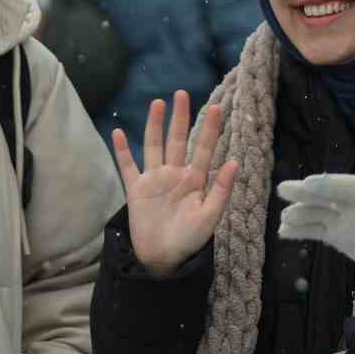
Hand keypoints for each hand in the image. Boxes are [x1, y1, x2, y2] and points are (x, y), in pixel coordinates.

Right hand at [112, 91, 238, 276]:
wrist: (164, 260)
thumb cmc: (191, 240)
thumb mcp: (211, 215)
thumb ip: (222, 189)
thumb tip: (235, 161)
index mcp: (196, 180)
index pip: (203, 148)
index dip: (209, 128)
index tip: (216, 107)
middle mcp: (175, 174)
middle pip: (177, 139)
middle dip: (180, 117)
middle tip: (182, 93)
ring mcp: (154, 180)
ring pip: (154, 145)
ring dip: (155, 125)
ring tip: (158, 103)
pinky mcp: (136, 190)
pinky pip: (127, 166)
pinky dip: (122, 150)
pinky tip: (119, 132)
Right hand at [276, 174, 354, 300]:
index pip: (349, 187)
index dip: (330, 185)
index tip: (310, 183)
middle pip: (328, 195)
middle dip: (307, 193)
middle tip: (284, 189)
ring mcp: (347, 221)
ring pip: (318, 214)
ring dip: (300, 214)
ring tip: (284, 218)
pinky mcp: (341, 238)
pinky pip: (317, 231)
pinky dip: (301, 231)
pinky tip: (284, 231)